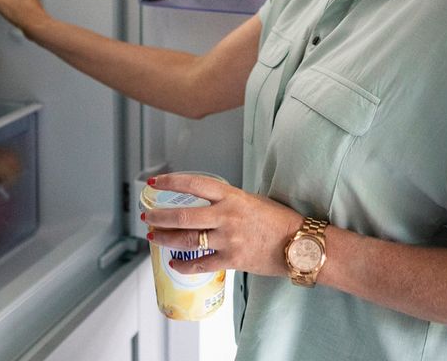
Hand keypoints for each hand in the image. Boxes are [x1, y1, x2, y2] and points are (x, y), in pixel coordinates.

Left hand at [142, 173, 302, 277]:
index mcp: (232, 196)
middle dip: (160, 216)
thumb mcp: (252, 200)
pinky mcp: (232, 260)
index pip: (195, 184)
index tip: (155, 182)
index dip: (171, 182)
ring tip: (153, 237)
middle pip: (183, 215)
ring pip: (187, 240)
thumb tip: (207, 204)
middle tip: (147, 217)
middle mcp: (227, 216)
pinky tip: (174, 263)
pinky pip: (201, 264)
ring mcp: (229, 239)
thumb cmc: (279, 220)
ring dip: (166, 239)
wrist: (299, 244)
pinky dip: (184, 265)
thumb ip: (228, 201)